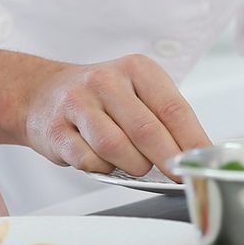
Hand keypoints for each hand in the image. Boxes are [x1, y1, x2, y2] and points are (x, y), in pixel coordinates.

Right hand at [23, 55, 211, 178]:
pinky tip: (103, 161)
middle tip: (177, 176)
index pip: (173, 108)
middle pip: (146, 129)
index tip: (201, 162)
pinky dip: (102, 168)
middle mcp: (106, 81)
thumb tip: (196, 153)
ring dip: (132, 165)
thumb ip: (165, 118)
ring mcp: (77, 103)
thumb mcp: (136, 92)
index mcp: (136, 68)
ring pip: (115, 146)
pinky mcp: (55, 129)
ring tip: (136, 165)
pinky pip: (87, 159)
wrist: (42, 93)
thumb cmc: (100, 98)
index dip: (191, 140)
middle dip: (167, 159)